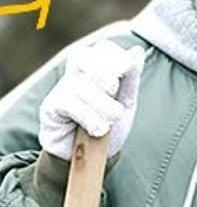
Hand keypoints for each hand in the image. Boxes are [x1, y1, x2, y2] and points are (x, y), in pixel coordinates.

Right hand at [38, 42, 142, 160]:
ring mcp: (59, 90)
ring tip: (110, 124)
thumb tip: (137, 50)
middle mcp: (73, 75)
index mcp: (94, 70)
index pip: (103, 48)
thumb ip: (131, 78)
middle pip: (85, 57)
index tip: (125, 77)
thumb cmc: (108, 125)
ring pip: (82, 85)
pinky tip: (99, 130)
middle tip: (115, 96)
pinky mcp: (49, 108)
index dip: (117, 58)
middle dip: (107, 77)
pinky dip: (90, 117)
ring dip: (104, 107)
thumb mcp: (126, 102)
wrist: (92, 157)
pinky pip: (69, 103)